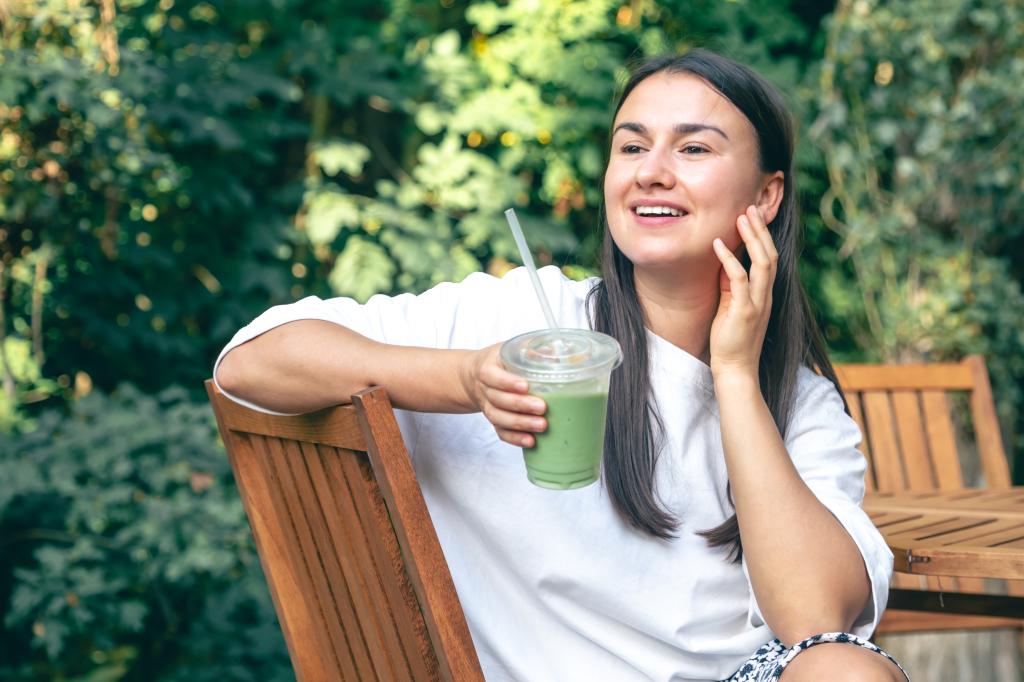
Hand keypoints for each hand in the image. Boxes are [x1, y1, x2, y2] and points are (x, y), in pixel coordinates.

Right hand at [460, 342, 546, 446]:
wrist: (472, 377)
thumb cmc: (497, 361)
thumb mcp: (507, 350)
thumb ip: (527, 349)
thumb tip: (554, 351)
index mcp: (486, 369)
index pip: (492, 376)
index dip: (507, 382)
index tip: (525, 386)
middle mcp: (484, 389)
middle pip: (498, 400)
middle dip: (521, 405)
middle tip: (542, 407)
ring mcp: (487, 406)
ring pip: (499, 418)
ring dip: (520, 424)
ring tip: (542, 426)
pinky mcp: (493, 420)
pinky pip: (500, 432)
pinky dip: (514, 438)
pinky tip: (531, 441)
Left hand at [709, 205, 776, 381]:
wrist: (735, 369)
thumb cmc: (730, 339)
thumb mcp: (731, 305)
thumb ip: (731, 285)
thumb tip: (725, 262)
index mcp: (765, 294)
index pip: (769, 258)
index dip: (762, 236)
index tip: (752, 216)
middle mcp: (766, 295)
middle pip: (770, 254)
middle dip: (761, 230)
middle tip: (750, 207)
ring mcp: (758, 303)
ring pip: (762, 263)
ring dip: (752, 238)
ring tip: (741, 217)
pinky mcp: (745, 312)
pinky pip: (739, 280)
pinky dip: (729, 260)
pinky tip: (718, 244)